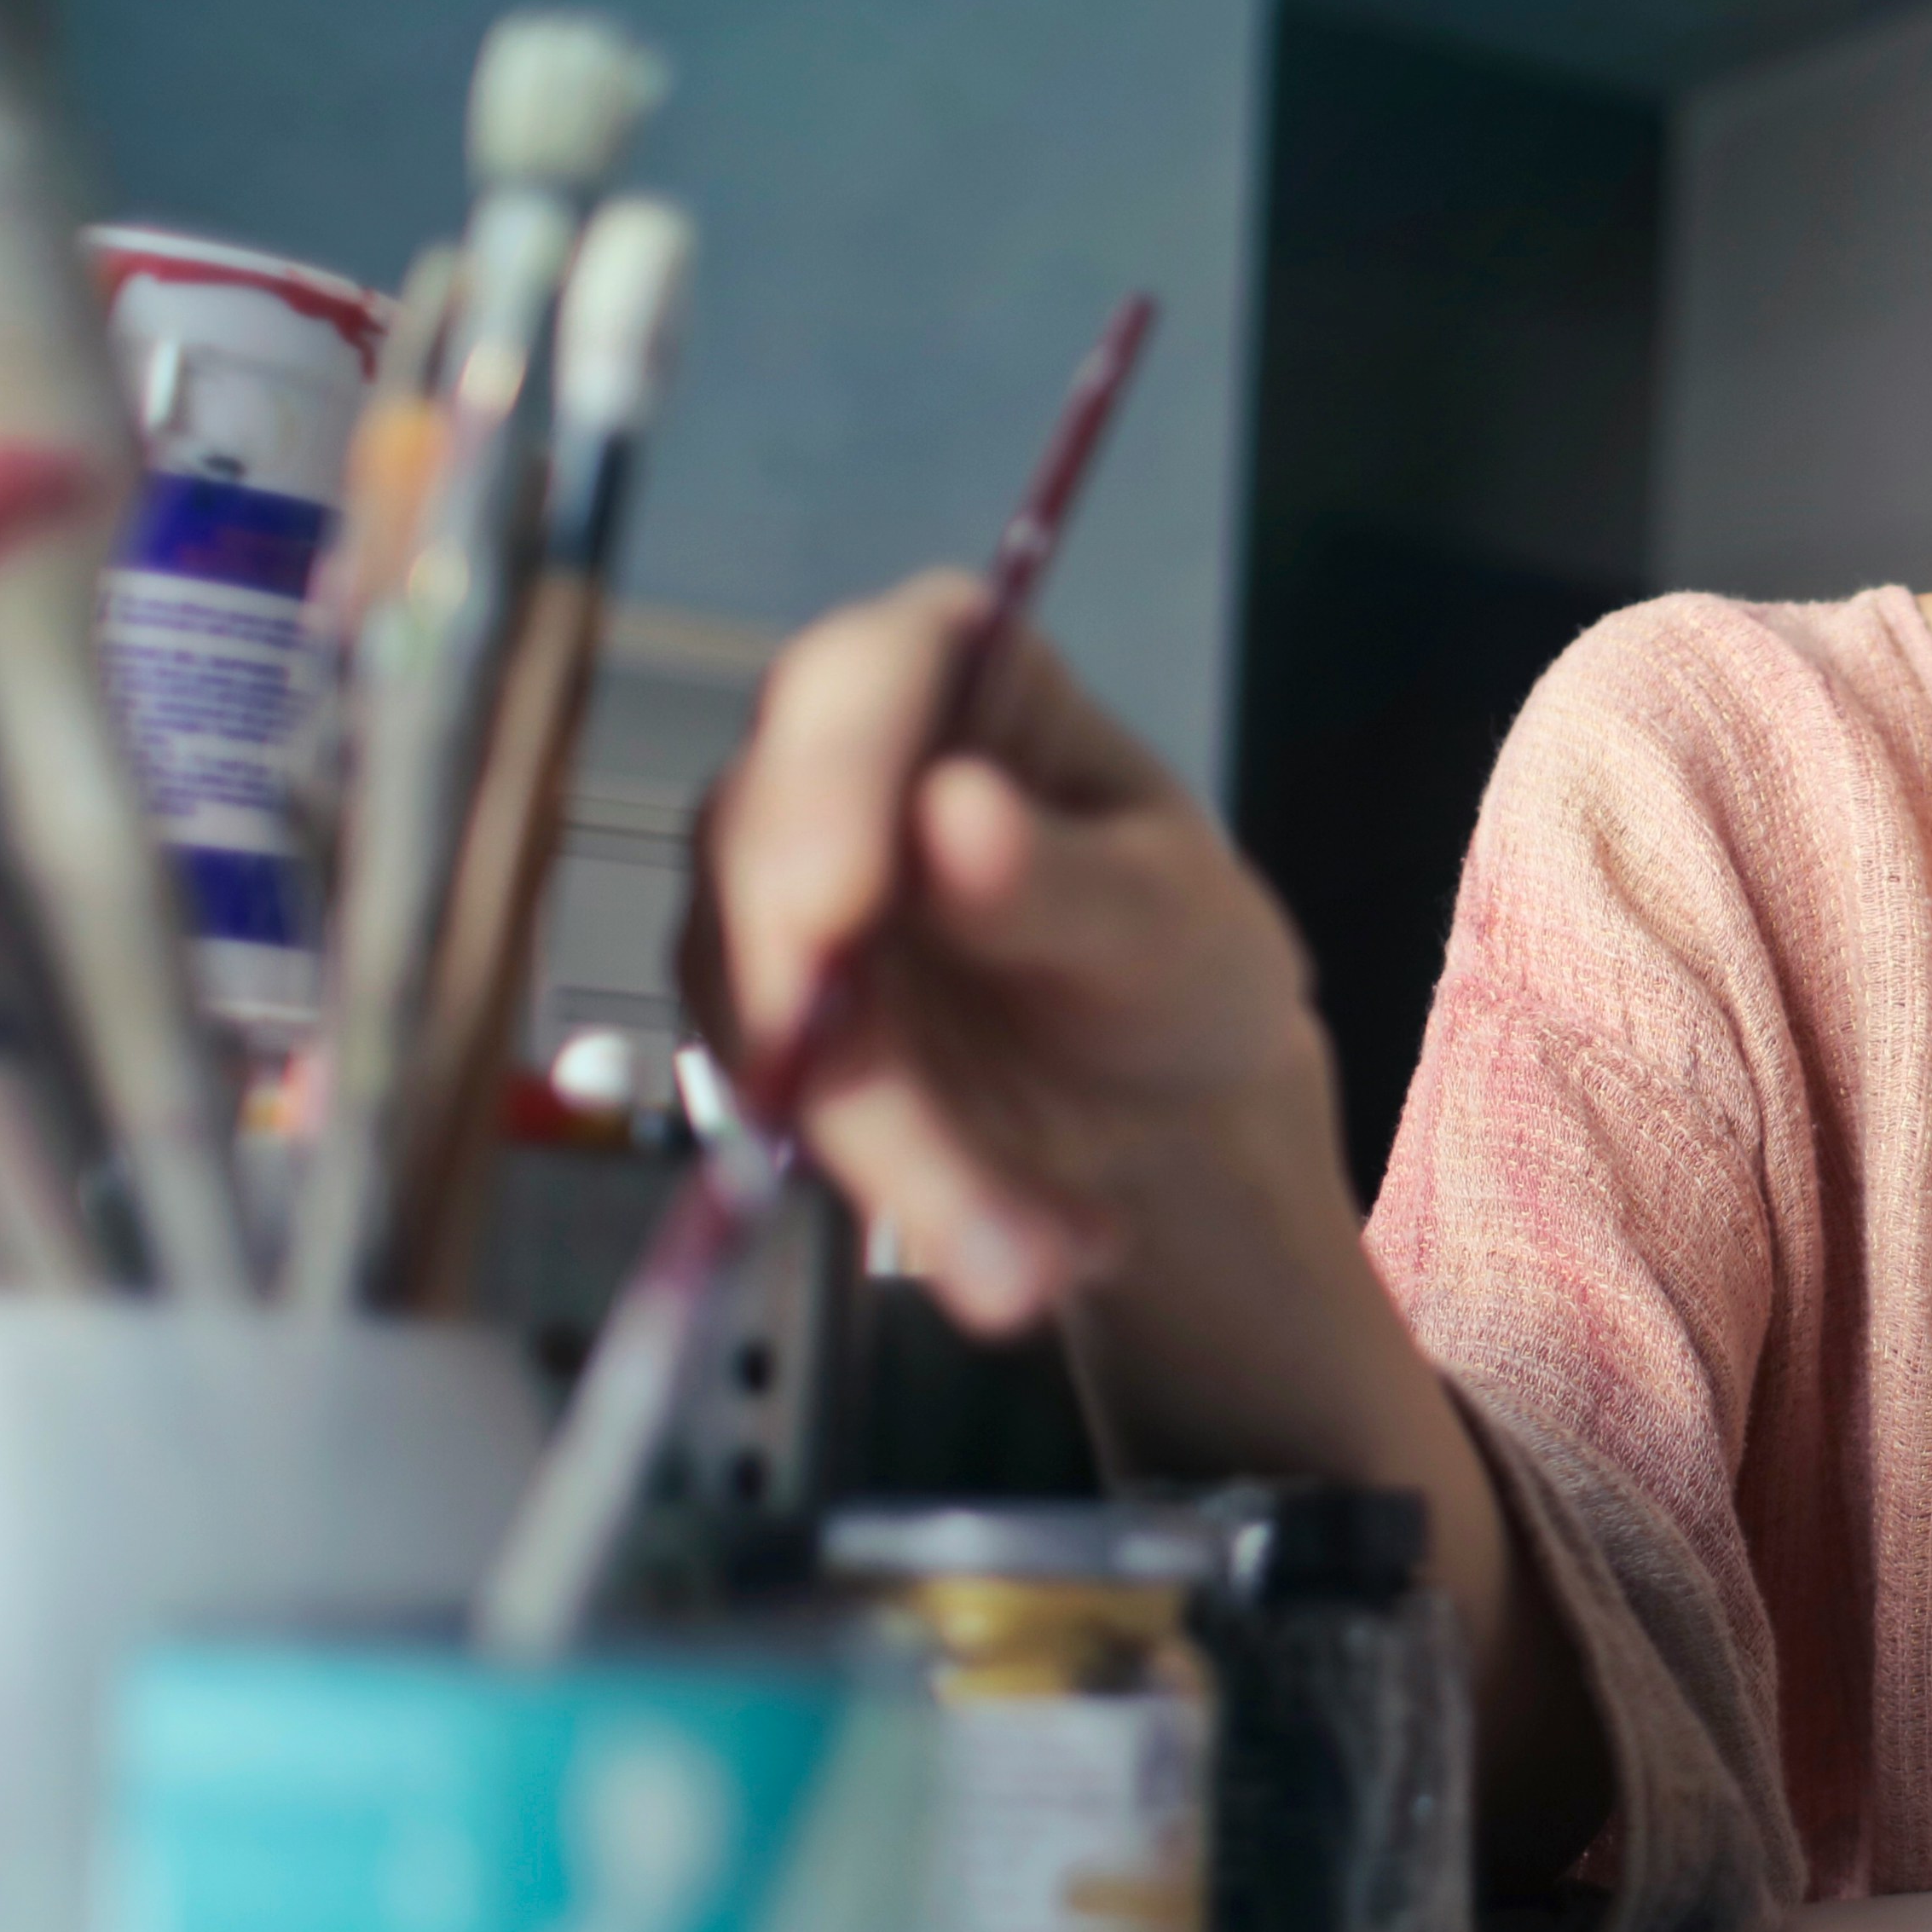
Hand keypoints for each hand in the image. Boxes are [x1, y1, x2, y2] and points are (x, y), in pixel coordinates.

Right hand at [686, 571, 1329, 1332]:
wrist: (1158, 1099)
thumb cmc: (1177, 958)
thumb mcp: (1165, 920)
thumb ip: (1061, 878)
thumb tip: (953, 817)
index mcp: (946, 668)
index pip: (853, 681)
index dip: (824, 786)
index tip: (837, 908)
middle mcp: (827, 760)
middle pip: (765, 858)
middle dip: (848, 1035)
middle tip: (926, 1162)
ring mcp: (770, 892)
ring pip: (758, 1011)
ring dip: (887, 1157)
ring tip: (1026, 1263)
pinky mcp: (754, 1017)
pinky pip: (774, 1107)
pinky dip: (892, 1196)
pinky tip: (1012, 1252)